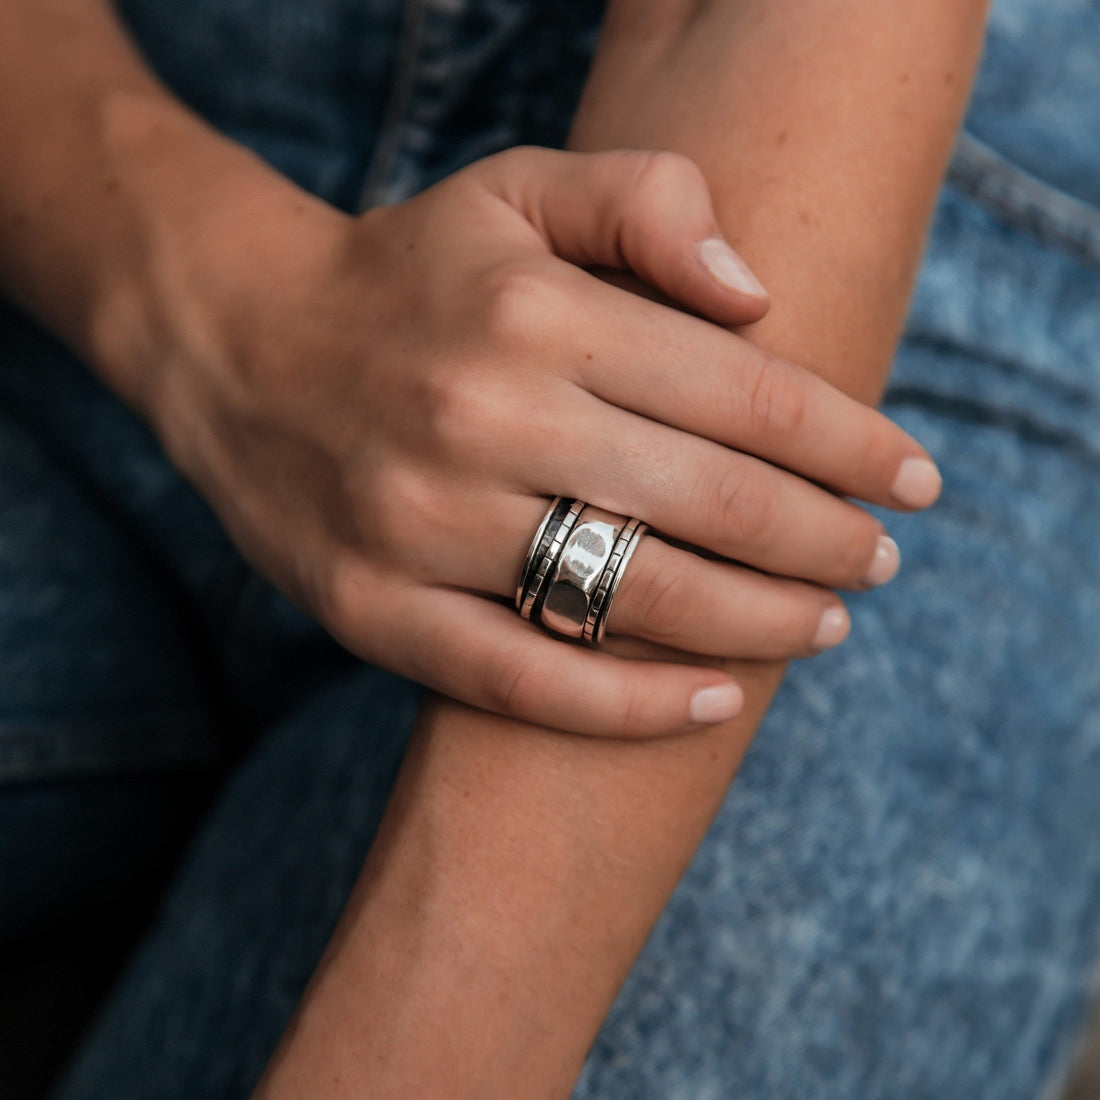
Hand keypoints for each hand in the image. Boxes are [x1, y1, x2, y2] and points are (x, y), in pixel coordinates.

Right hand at [145, 146, 940, 736]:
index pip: (741, 389)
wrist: (238, 348)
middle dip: (827, 539)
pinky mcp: (376, 608)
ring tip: (828, 624)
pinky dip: (631, 706)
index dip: (849, 442)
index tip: (914, 477)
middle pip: (710, 502)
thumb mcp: (515, 190)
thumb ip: (644, 201)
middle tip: (884, 558)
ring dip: (760, 623)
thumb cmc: (406, 275)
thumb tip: (759, 295)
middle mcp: (483, 417)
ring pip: (634, 597)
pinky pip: (525, 678)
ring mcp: (423, 524)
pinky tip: (715, 704)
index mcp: (535, 313)